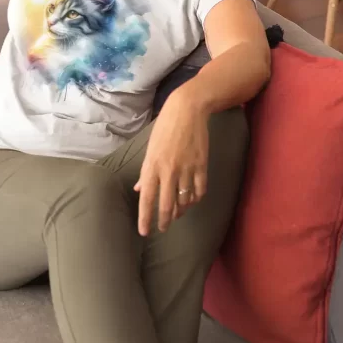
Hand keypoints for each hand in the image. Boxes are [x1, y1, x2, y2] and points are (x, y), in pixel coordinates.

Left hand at [134, 91, 208, 235]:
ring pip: (184, 200)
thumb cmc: (165, 128)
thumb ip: (146, 172)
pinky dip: (195, 199)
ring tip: (177, 214)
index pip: (147, 199)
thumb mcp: (150, 149)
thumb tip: (141, 189)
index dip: (145, 218)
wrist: (188, 110)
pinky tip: (191, 200)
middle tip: (163, 228)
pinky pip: (199, 190)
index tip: (144, 232)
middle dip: (164, 221)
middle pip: (167, 205)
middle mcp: (169, 171)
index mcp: (152, 167)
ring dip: (180, 210)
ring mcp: (187, 169)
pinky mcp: (202, 166)